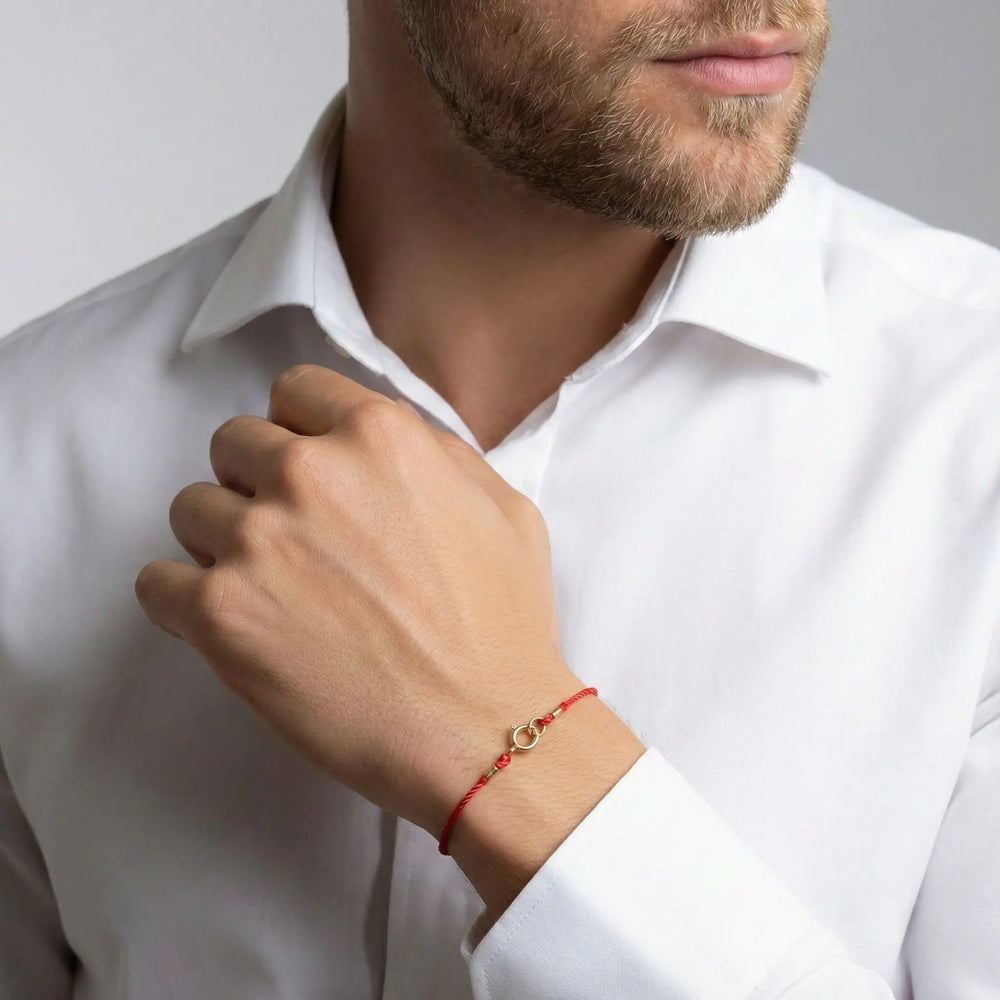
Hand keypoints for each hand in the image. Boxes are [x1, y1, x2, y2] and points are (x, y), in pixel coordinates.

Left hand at [134, 364, 579, 837]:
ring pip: (190, 507)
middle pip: (234, 442)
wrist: (484, 729)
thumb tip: (378, 438)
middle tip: (291, 536)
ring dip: (220, 540)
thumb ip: (434, 453)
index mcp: (380, 436)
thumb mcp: (502, 507)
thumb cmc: (503, 626)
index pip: (295, 390)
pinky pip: (155, 580)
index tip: (305, 466)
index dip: (299, 429)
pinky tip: (229, 621)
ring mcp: (258, 540)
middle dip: (256, 481)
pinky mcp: (220, 613)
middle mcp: (309, 473)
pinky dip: (182, 599)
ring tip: (267, 587)